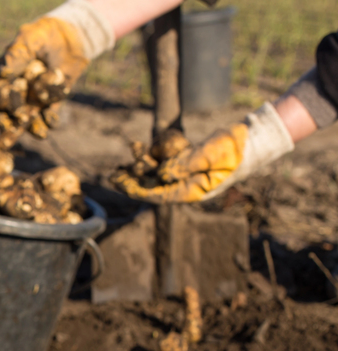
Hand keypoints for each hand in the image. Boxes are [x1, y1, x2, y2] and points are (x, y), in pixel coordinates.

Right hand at [0, 17, 87, 145]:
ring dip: (27, 128)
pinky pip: (46, 117)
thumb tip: (2, 73)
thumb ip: (16, 55)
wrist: (73, 39)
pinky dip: (49, 121)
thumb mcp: (30, 39)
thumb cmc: (45, 36)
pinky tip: (51, 123)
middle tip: (15, 118)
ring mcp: (30, 100)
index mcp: (1, 74)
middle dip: (6, 116)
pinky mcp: (48, 105)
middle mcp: (12, 91)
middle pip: (2, 109)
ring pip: (22, 119)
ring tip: (34, 133)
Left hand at [112, 103, 294, 203]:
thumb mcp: (211, 155)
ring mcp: (185, 174)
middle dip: (133, 178)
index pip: (158, 195)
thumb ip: (185, 164)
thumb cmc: (235, 149)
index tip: (119, 182)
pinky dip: (155, 153)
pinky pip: (165, 160)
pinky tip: (142, 146)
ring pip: (156, 171)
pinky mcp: (186, 162)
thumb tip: (161, 174)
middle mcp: (185, 186)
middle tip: (114, 172)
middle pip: (152, 185)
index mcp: (191, 191)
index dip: (136, 189)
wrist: (252, 139)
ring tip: (132, 148)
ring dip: (142, 161)